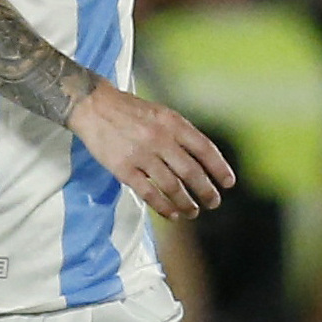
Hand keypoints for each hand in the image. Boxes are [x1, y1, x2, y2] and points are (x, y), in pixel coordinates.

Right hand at [69, 85, 236, 220]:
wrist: (93, 106)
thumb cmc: (130, 110)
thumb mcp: (161, 113)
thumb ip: (180, 133)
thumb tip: (203, 158)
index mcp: (173, 123)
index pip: (204, 149)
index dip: (219, 168)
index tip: (229, 183)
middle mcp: (160, 139)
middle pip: (191, 172)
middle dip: (206, 191)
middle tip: (213, 202)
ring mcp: (141, 155)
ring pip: (172, 186)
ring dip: (186, 203)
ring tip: (193, 211)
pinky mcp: (124, 169)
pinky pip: (149, 193)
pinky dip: (163, 207)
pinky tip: (172, 214)